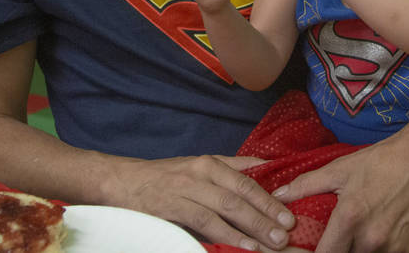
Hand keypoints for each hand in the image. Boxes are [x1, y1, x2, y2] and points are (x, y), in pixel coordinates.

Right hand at [103, 153, 297, 250]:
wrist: (121, 182)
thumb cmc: (164, 176)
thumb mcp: (199, 165)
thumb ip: (232, 167)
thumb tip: (266, 166)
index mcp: (209, 163)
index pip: (245, 182)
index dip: (268, 200)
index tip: (288, 216)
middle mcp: (199, 174)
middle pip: (239, 197)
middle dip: (265, 217)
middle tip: (286, 233)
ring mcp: (184, 191)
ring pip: (224, 210)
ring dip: (250, 229)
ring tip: (270, 244)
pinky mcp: (171, 208)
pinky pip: (203, 223)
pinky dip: (224, 235)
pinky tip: (240, 245)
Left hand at [273, 128, 408, 252]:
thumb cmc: (383, 160)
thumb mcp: (342, 168)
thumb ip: (307, 185)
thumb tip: (279, 195)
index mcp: (351, 218)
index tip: (311, 250)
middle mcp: (373, 238)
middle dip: (339, 252)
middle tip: (337, 242)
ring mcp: (396, 247)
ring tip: (358, 239)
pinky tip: (380, 240)